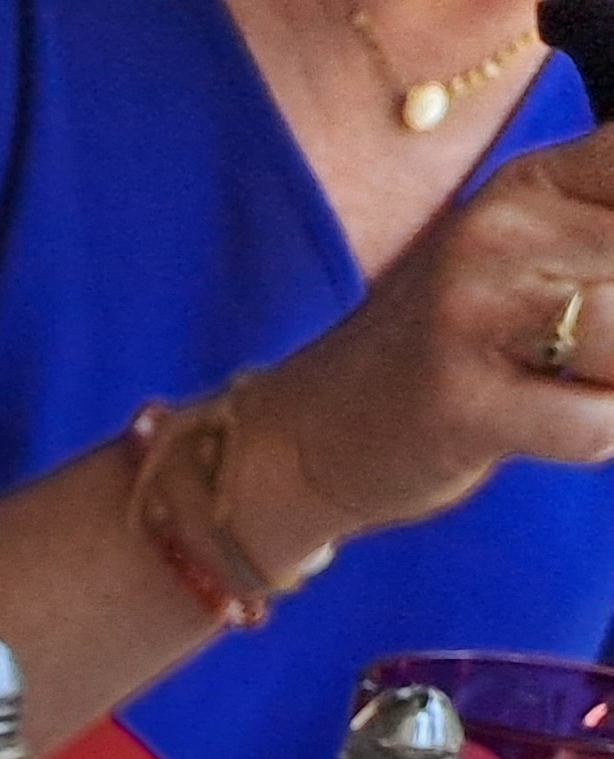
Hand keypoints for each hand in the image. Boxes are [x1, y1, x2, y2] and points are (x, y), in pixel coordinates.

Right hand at [256, 124, 613, 540]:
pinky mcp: (463, 405)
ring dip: (612, 386)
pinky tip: (544, 428)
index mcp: (530, 187)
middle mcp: (499, 234)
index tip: (596, 286)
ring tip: (561, 390)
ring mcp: (472, 316)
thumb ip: (603, 235)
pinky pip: (594, 425)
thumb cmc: (448, 351)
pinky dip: (592, 436)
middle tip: (576, 351)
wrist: (310, 435)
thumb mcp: (529, 257)